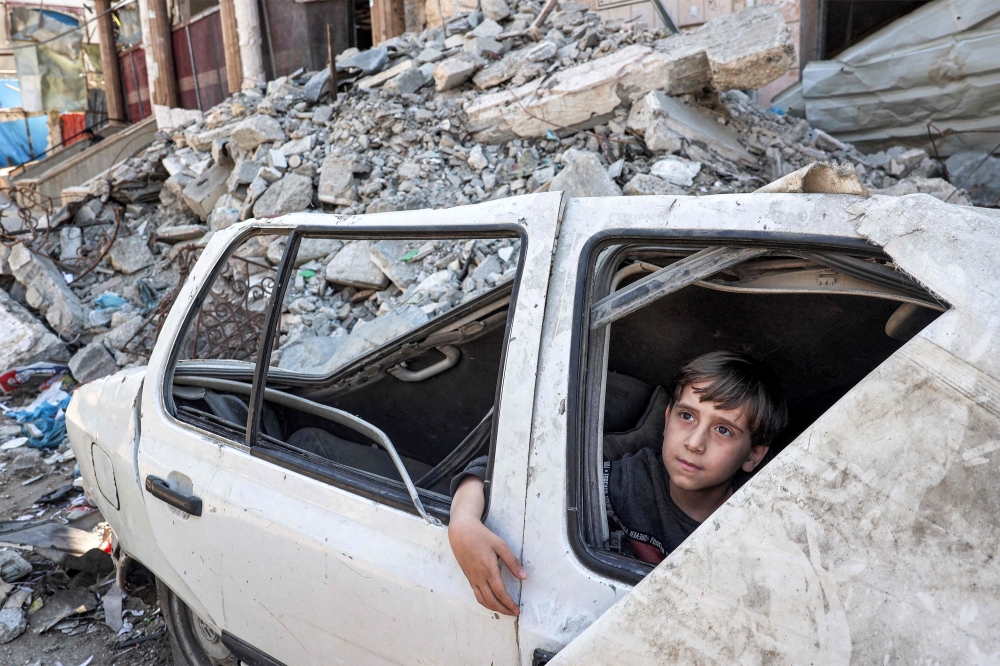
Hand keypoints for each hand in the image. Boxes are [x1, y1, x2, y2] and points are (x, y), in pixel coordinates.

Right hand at [449, 477, 526, 615]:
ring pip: (482, 600)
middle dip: (503, 610)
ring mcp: (472, 578)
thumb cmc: (481, 536)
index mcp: (489, 570)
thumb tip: (523, 576)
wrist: (461, 532)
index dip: (509, 603)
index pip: (500, 593)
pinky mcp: (468, 577)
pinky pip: (476, 594)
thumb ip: (512, 561)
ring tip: (504, 610)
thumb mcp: (500, 545)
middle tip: (513, 613)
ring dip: (494, 608)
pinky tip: (491, 601)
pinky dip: (485, 602)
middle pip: (491, 601)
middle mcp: (479, 577)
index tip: (517, 610)